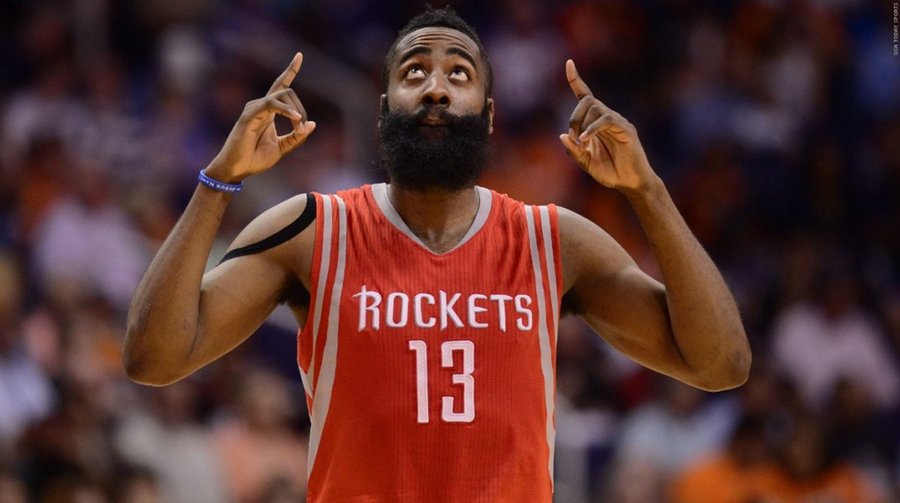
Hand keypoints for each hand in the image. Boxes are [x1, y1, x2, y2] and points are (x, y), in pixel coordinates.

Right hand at [206, 53, 316, 182]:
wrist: (237, 170)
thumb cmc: (254, 159)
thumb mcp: (282, 148)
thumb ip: (296, 137)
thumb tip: (312, 124)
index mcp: (268, 111)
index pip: (280, 85)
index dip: (290, 70)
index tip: (299, 56)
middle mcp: (261, 106)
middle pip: (287, 91)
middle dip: (300, 109)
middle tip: (301, 130)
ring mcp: (254, 109)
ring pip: (281, 95)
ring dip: (295, 112)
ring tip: (299, 128)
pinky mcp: (249, 115)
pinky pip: (271, 104)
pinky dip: (286, 110)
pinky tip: (296, 120)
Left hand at [559, 59, 656, 194]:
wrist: (631, 184)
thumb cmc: (610, 172)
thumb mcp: (586, 162)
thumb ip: (574, 150)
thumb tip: (562, 135)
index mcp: (596, 123)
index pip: (585, 95)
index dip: (576, 79)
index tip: (569, 63)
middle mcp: (607, 118)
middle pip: (587, 101)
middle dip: (574, 116)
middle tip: (573, 137)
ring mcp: (618, 122)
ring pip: (596, 108)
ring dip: (583, 124)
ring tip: (582, 142)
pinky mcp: (626, 129)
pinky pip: (607, 120)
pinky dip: (593, 128)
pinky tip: (586, 140)